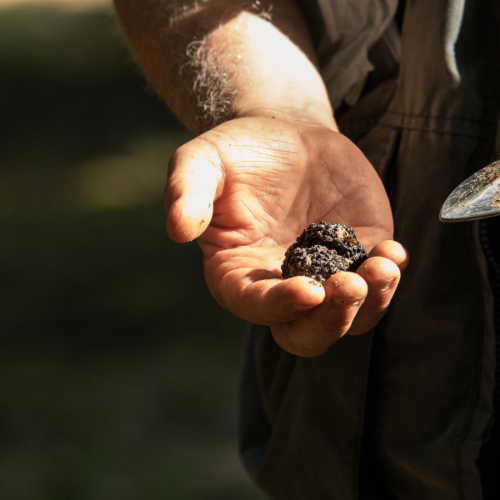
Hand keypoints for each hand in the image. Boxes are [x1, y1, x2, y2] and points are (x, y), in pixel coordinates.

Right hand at [164, 116, 408, 356]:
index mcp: (239, 276)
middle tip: (348, 286)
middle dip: (332, 320)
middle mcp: (282, 286)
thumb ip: (187, 193)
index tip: (308, 288)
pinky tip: (393, 252)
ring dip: (371, 301)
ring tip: (383, 265)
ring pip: (351, 316)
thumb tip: (178, 229)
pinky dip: (389, 275)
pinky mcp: (358, 254)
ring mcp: (324, 273)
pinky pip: (377, 282)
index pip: (258, 306)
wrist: (284, 136)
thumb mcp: (202, 162)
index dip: (282, 306)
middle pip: (308, 333)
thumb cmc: (237, 154)